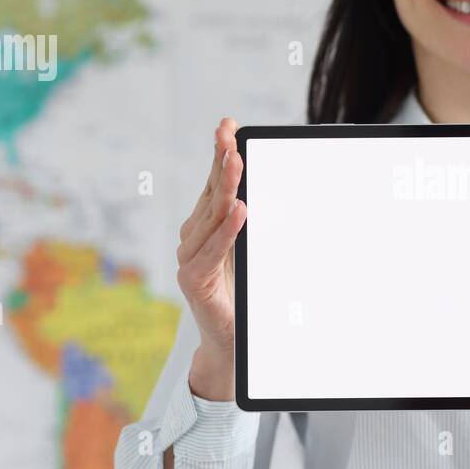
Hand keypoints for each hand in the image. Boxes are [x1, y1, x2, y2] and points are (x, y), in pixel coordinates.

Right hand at [175, 117, 248, 400]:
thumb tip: (279, 189)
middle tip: (231, 137)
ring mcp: (189, 257)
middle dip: (222, 163)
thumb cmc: (245, 294)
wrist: (233, 343)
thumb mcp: (255, 251)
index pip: (215, 183)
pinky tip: (240, 211)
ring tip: (237, 165)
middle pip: (211, 194)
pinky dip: (226, 230)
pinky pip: (212, 251)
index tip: (229, 126)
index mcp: (207, 225)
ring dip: (225, 190)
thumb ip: (257, 223)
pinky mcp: (193, 280)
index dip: (220, 153)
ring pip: (211, 218)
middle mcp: (193, 237)